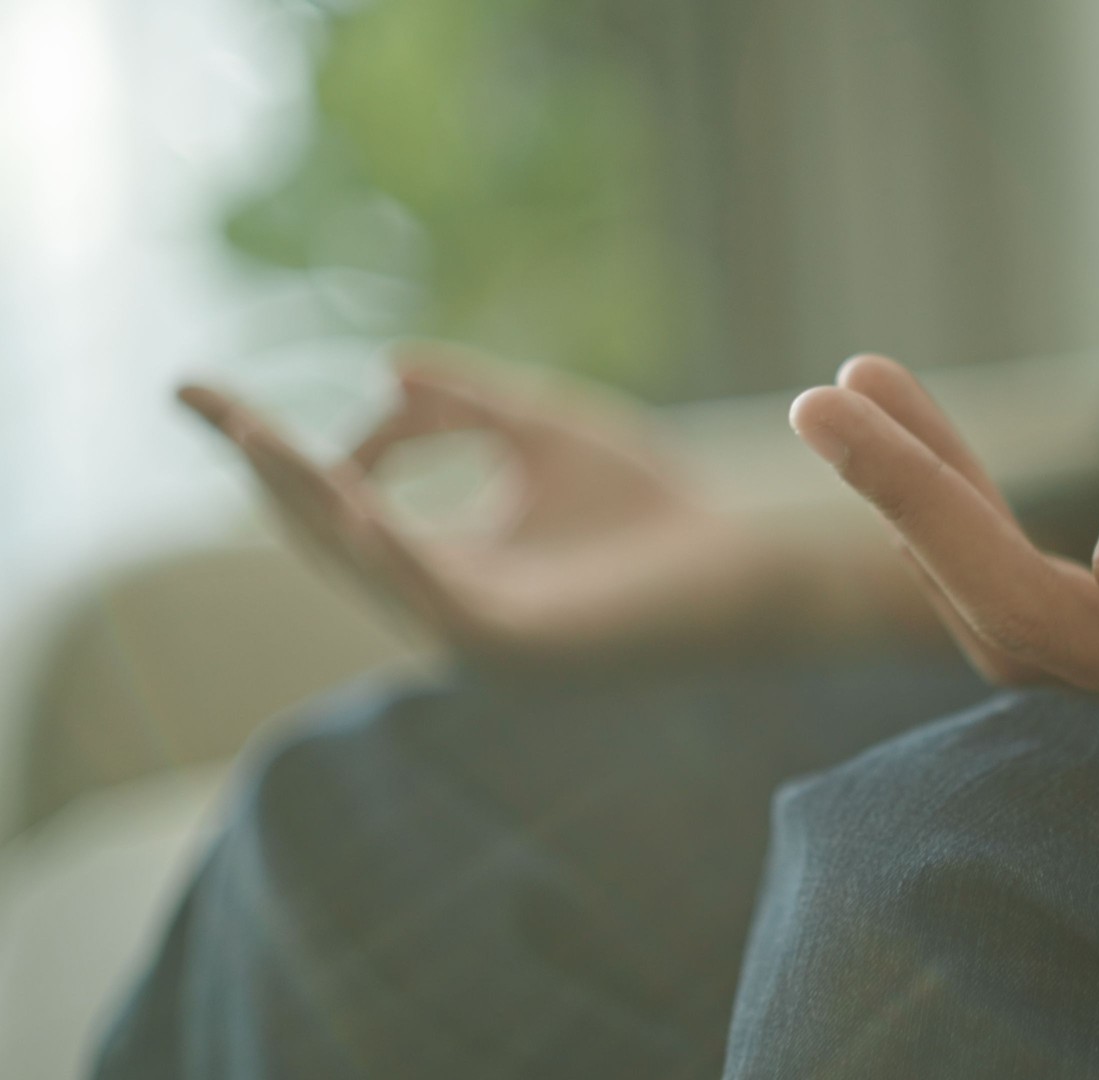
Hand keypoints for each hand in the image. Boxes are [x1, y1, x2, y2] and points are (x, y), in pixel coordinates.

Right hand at [181, 346, 792, 665]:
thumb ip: (469, 406)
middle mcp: (446, 601)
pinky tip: (362, 504)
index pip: (338, 500)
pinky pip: (439, 602)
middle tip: (211, 404)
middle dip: (270, 471)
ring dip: (313, 503)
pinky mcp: (521, 652)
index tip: (202, 391)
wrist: (746, 567)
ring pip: (371, 568)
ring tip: (260, 439)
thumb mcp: (544, 433)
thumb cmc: (654, 510)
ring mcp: (478, 634)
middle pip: (332, 535)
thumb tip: (387, 368)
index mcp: (447, 559)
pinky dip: (397, 553)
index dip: (271, 449)